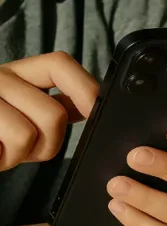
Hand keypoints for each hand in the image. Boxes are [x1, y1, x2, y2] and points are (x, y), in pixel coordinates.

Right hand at [0, 52, 98, 170]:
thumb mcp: (25, 114)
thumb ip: (57, 105)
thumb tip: (96, 106)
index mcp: (20, 74)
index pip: (60, 64)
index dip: (86, 89)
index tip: (98, 115)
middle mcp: (0, 76)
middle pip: (52, 113)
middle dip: (48, 145)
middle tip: (26, 150)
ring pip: (28, 134)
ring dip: (19, 157)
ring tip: (1, 151)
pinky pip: (7, 144)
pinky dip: (1, 161)